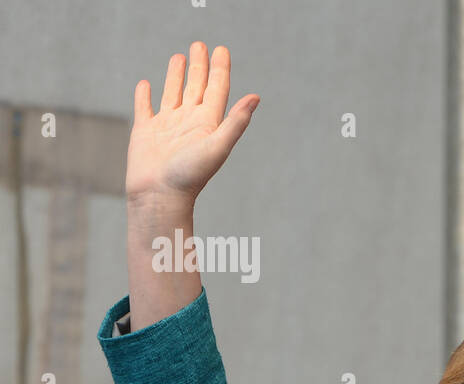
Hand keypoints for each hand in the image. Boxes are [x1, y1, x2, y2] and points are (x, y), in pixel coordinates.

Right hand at [125, 42, 258, 206]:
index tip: (221, 49)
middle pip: (196, 87)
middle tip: (200, 45)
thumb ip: (236, 121)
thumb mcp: (218, 146)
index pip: (216, 89)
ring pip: (172, 93)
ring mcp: (166, 127)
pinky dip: (144, 95)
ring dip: (176, 75)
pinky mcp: (145, 132)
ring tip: (179, 56)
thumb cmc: (190, 176)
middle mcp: (188, 122)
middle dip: (199, 66)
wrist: (159, 196)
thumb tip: (256, 97)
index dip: (220, 69)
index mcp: (208, 124)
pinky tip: (145, 84)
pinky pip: (144, 108)